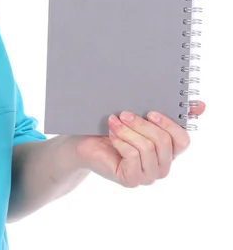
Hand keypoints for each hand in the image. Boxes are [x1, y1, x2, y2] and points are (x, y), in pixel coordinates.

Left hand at [73, 101, 205, 186]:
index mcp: (168, 150)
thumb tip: (199, 105)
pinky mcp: (131, 180)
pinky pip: (132, 156)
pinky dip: (120, 140)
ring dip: (127, 131)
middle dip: (141, 124)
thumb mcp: (137, 116)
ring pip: (147, 148)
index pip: (183, 140)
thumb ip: (165, 112)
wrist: (85, 142)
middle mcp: (161, 166)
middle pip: (163, 142)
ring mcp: (147, 176)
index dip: (170, 124)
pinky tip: (111, 133)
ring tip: (113, 121)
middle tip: (124, 113)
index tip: (151, 112)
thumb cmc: (112, 128)